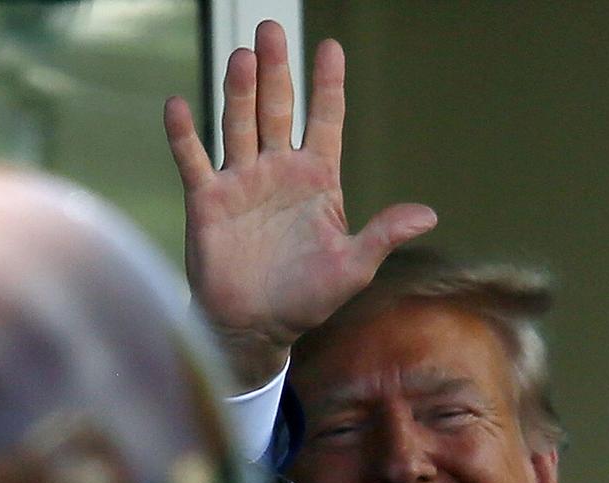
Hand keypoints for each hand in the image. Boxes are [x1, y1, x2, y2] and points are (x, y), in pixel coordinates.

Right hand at [164, 20, 436, 390]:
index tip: (331, 48)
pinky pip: (193, 159)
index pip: (325, 121)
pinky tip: (179, 104)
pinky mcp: (208, 200)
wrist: (257, 326)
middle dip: (276, 70)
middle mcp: (278, 171)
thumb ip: (384, 234)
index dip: (328, 86)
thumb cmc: (308, 299)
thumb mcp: (353, 267)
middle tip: (271, 29)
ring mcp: (241, 181)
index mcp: (317, 180)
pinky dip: (184, 134)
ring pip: (239, 124)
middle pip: (277, 109)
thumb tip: (429, 214)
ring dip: (239, 92)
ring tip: (244, 57)